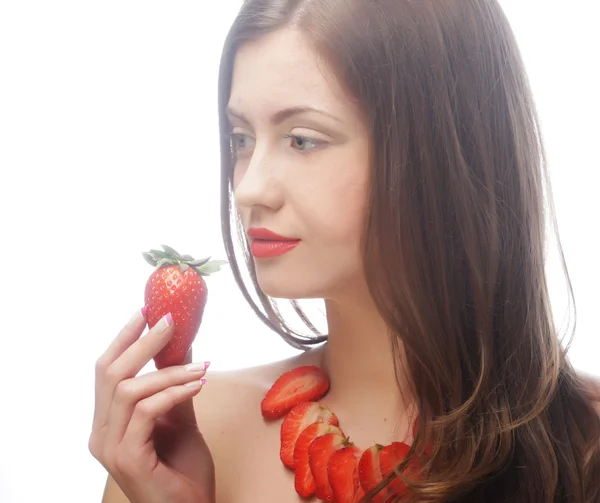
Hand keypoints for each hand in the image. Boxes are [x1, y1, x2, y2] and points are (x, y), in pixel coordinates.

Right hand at [89, 309, 215, 502]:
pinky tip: (197, 385)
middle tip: (171, 321)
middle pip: (110, 373)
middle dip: (142, 342)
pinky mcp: (127, 458)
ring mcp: (110, 447)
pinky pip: (147, 411)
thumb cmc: (183, 470)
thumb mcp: (180, 417)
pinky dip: (174, 392)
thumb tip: (181, 345)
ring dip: (169, 371)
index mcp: (107, 422)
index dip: (124, 337)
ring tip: (201, 366)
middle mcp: (100, 433)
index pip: (106, 370)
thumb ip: (174, 384)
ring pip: (130, 389)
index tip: (145, 311)